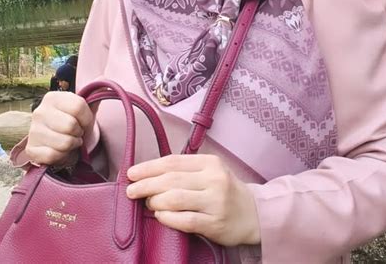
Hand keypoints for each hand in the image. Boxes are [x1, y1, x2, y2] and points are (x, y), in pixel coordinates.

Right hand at [25, 91, 93, 165]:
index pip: (78, 107)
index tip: (85, 122)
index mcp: (52, 98)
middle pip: (70, 126)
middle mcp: (39, 111)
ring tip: (69, 141)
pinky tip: (61, 151)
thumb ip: (95, 94)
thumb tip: (103, 77)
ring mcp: (32, 131)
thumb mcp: (86, 108)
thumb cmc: (74, 122)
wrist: (59, 141)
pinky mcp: (31, 150)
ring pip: (64, 143)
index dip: (87, 118)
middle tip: (76, 133)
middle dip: (79, 133)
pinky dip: (62, 156)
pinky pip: (53, 156)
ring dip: (72, 145)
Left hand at [126, 154, 259, 245]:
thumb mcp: (210, 172)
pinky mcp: (215, 223)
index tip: (131, 173)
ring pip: (175, 198)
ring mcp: (215, 201)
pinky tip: (159, 216)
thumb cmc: (225, 190)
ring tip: (147, 203)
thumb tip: (150, 174)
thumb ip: (186, 170)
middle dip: (146, 184)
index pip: (173, 161)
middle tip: (131, 190)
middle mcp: (214, 179)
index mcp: (210, 162)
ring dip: (155, 201)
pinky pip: (185, 220)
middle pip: (171, 179)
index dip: (149, 167)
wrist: (255, 213)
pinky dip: (167, 218)